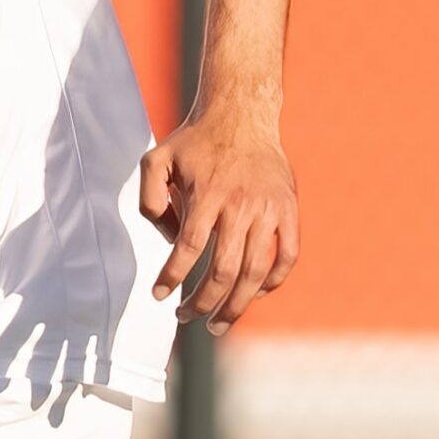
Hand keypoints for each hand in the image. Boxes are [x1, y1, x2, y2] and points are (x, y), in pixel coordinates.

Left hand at [138, 109, 298, 333]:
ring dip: (236, 305)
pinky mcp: (288, 210)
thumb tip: (170, 240)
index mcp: (207, 195)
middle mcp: (241, 205)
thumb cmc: (195, 142)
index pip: (189, 249)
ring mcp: (269, 210)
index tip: (160, 297)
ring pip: (255, 271)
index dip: (173, 278)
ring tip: (218, 324)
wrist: (242, 115)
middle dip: (203, 303)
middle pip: (224, 270)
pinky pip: (287, 255)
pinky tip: (255, 295)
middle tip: (186, 317)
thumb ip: (149, 200)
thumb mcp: (156, 160)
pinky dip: (273, 281)